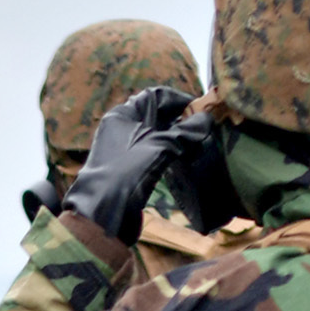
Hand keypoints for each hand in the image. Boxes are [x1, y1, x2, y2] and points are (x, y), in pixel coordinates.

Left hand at [57, 87, 200, 244]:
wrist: (102, 213)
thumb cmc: (129, 172)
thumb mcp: (160, 147)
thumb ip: (185, 132)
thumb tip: (206, 119)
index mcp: (122, 115)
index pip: (155, 96)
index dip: (179, 100)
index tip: (200, 109)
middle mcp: (120, 128)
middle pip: (156, 116)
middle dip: (180, 121)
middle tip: (202, 130)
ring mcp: (122, 149)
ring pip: (155, 136)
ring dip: (176, 139)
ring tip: (197, 146)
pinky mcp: (127, 169)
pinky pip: (152, 153)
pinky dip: (168, 154)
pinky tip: (184, 161)